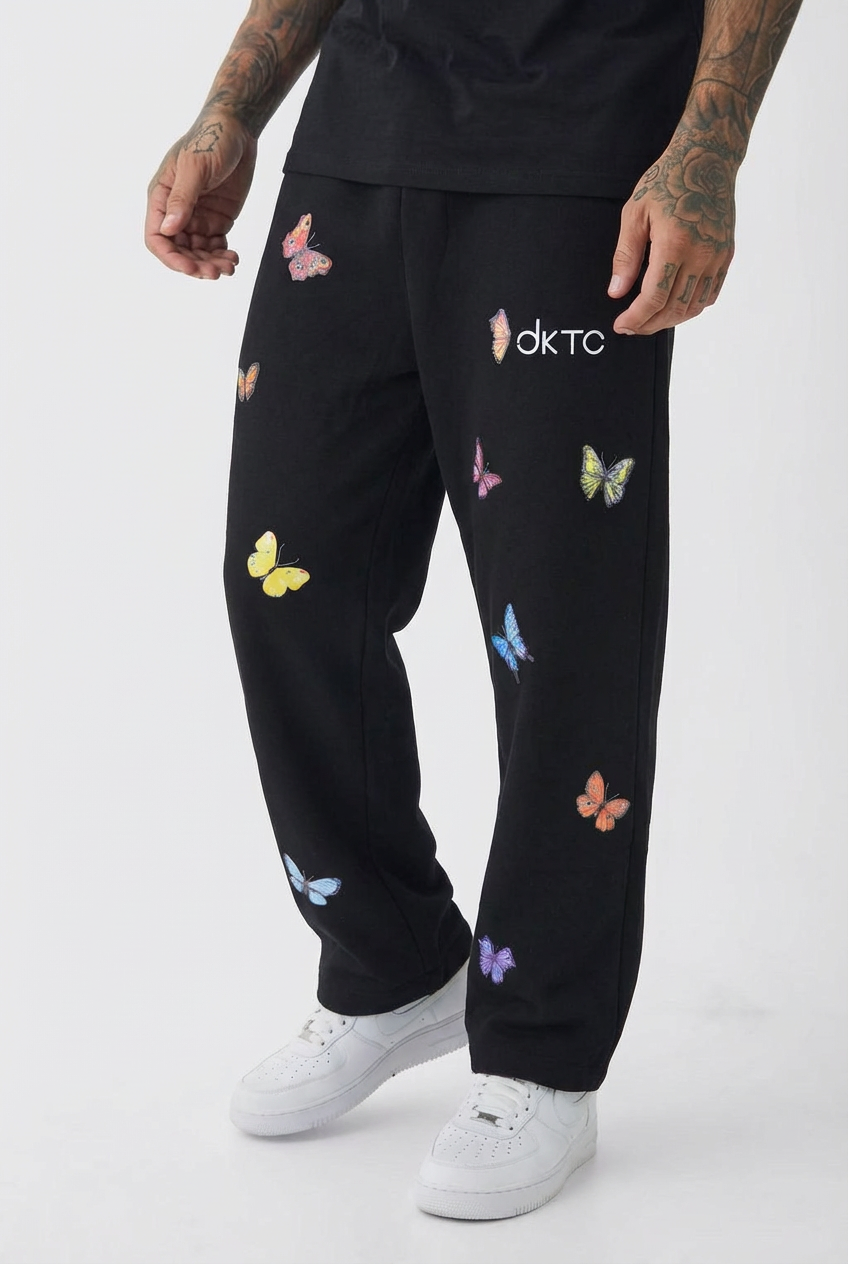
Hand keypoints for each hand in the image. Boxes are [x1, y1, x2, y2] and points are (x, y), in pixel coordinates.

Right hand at [145, 115, 257, 278]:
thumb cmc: (211, 140)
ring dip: (211, 263)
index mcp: (162, 198)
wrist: (237, 129)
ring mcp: (197, 216)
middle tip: (215, 273)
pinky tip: (234, 258)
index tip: (190, 268)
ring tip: (230, 266)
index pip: (157, 237)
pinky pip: (215, 245)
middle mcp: (177, 211)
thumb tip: (169, 229)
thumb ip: (182, 199)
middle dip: (196, 264)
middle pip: (179, 250)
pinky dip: (223, 255)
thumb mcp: (195, 168)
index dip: (171, 257)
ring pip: (198, 252)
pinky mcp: (217, 219)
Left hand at [608, 127, 737, 334]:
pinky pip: (710, 295)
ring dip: (670, 320)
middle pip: (674, 308)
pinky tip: (673, 306)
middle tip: (631, 326)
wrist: (708, 160)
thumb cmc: (667, 181)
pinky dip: (690, 308)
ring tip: (649, 319)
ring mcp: (717, 257)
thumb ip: (626, 256)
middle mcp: (701, 255)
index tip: (621, 325)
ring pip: (694, 307)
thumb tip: (616, 292)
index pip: (654, 298)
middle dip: (649, 324)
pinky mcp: (726, 256)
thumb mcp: (635, 213)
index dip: (636, 318)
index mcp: (674, 244)